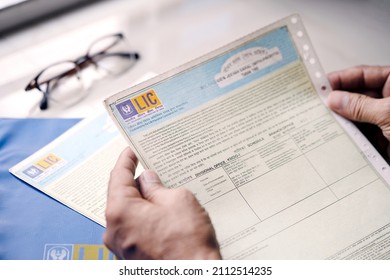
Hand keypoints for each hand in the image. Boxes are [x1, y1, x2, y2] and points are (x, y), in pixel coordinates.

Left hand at [103, 147, 221, 259]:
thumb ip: (158, 187)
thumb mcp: (177, 200)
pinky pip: (134, 229)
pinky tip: (162, 214)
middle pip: (121, 197)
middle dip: (136, 182)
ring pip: (129, 215)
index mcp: (120, 212)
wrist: (195, 276)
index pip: (118, 177)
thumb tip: (148, 180)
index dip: (126, 161)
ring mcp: (122, 247)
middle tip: (151, 170)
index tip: (131, 151)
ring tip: (162, 191)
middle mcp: (115, 231)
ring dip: (143, 202)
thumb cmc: (187, 242)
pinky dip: (145, 218)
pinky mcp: (132, 257)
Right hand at [327, 65, 389, 158]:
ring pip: (357, 115)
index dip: (341, 78)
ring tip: (323, 120)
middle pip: (357, 95)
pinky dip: (349, 136)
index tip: (321, 84)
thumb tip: (336, 99)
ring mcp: (386, 120)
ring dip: (342, 119)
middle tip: (318, 104)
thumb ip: (360, 106)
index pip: (363, 75)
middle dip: (338, 100)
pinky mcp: (383, 139)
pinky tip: (336, 135)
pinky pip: (361, 134)